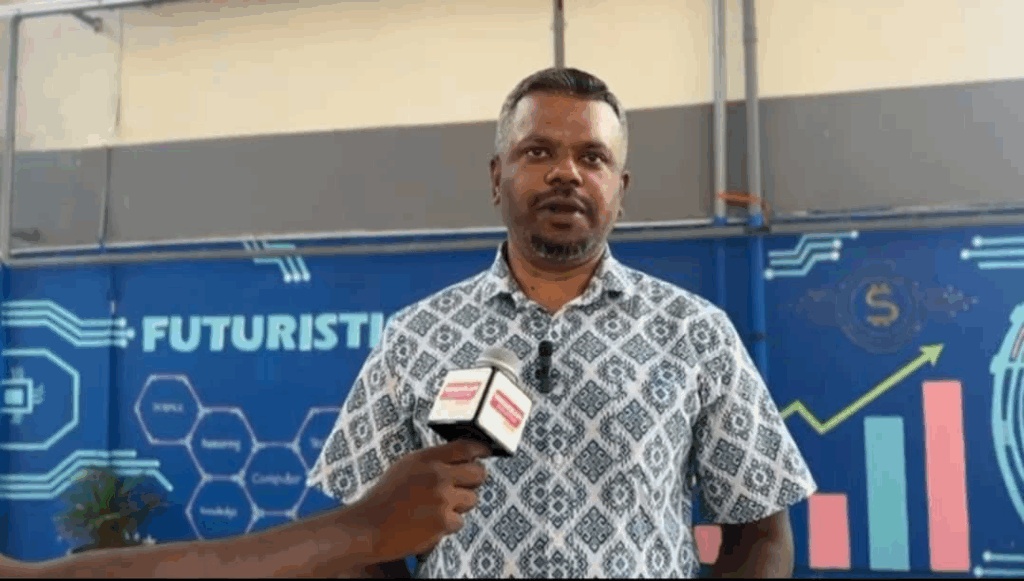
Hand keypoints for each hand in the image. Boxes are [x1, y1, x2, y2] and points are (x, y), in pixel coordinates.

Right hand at [348, 440, 490, 562]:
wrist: (368, 527)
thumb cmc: (386, 497)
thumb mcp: (406, 467)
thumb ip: (432, 461)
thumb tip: (460, 458)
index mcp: (426, 458)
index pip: (465, 447)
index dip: (480, 450)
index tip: (485, 453)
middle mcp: (437, 474)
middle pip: (478, 473)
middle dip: (474, 481)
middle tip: (462, 488)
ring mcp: (442, 498)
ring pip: (472, 499)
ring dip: (460, 506)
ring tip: (437, 509)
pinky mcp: (443, 521)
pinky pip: (460, 521)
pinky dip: (448, 526)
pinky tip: (430, 524)